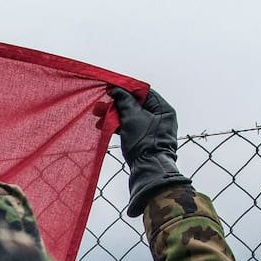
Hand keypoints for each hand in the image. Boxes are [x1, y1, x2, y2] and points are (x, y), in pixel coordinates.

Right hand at [110, 86, 191, 217]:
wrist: (148, 172)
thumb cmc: (144, 143)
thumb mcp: (132, 117)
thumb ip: (124, 101)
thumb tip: (117, 90)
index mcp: (163, 109)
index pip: (144, 92)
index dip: (126, 89)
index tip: (111, 88)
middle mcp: (160, 118)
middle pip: (136, 104)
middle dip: (116, 104)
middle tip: (100, 104)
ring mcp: (152, 131)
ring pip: (131, 117)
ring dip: (114, 115)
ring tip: (97, 115)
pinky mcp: (144, 141)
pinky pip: (130, 128)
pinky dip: (118, 126)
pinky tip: (103, 126)